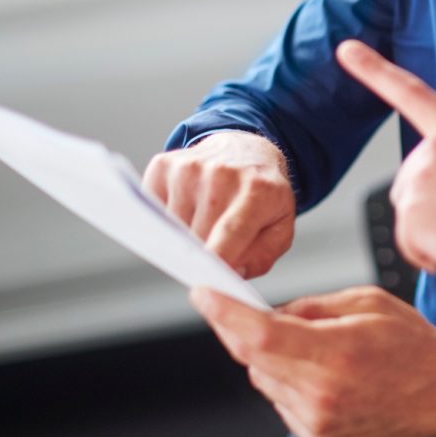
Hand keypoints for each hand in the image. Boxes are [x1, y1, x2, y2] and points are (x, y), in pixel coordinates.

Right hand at [142, 131, 294, 277]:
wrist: (246, 150)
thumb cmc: (262, 195)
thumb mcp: (280, 227)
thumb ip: (261, 257)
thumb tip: (230, 272)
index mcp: (257, 191)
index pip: (230, 231)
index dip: (216, 259)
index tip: (203, 287)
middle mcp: (222, 174)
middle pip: (196, 236)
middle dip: (202, 254)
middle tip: (216, 247)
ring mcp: (189, 167)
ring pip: (172, 227)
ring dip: (184, 236)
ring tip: (206, 220)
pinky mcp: (164, 165)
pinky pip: (154, 210)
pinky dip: (166, 218)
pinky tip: (189, 206)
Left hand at [190, 284, 435, 436]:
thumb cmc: (413, 345)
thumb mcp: (367, 301)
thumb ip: (312, 305)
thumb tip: (270, 313)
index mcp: (337, 353)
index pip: (260, 336)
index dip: (224, 314)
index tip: (204, 294)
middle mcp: (323, 395)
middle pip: (254, 359)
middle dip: (253, 332)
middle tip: (281, 317)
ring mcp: (319, 423)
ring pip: (264, 380)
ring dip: (276, 359)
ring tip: (322, 350)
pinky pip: (282, 401)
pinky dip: (290, 382)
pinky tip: (326, 374)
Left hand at [336, 39, 435, 280]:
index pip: (412, 93)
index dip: (374, 70)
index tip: (346, 49)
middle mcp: (435, 149)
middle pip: (411, 183)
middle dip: (433, 209)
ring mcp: (419, 178)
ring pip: (411, 217)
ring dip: (435, 235)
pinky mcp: (409, 212)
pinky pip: (411, 245)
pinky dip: (432, 255)